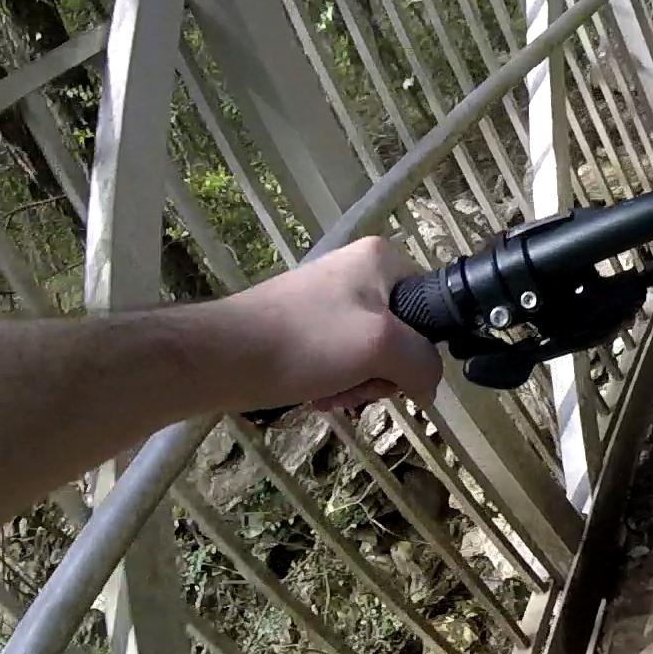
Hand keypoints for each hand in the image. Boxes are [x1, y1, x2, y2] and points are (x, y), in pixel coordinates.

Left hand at [212, 236, 442, 413]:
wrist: (219, 358)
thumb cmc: (306, 343)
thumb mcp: (382, 348)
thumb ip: (423, 364)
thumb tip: (427, 388)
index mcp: (383, 259)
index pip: (433, 307)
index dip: (422, 347)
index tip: (395, 370)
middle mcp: (359, 272)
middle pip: (403, 335)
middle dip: (383, 373)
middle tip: (357, 387)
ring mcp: (330, 298)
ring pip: (372, 353)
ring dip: (358, 384)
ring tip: (330, 394)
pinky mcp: (306, 325)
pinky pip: (342, 358)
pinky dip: (335, 382)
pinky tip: (316, 394)